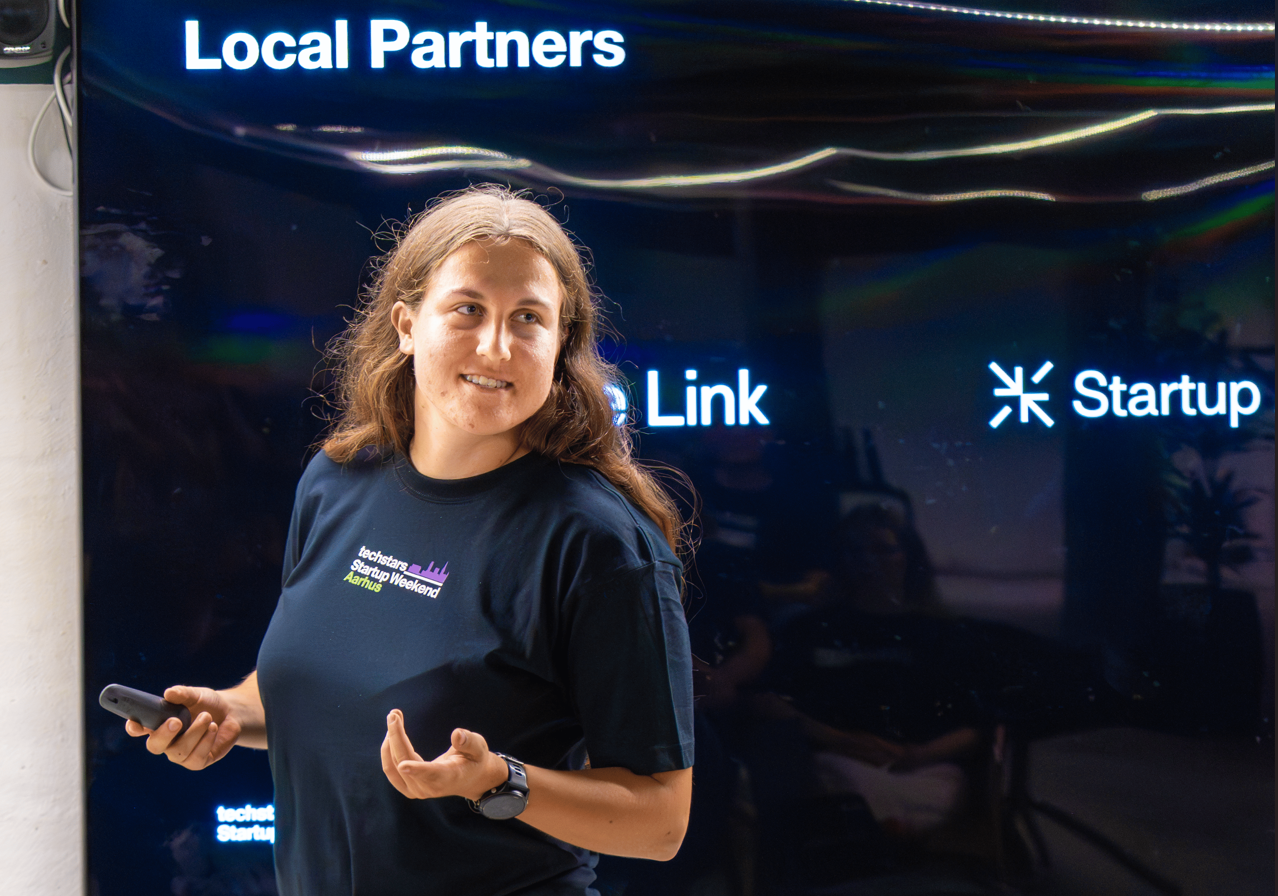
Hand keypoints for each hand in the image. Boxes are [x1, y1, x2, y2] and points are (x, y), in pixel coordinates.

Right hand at [125, 685, 243, 769]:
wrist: (231, 713)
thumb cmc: (206, 703)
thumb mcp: (195, 695)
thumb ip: (182, 693)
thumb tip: (169, 693)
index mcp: (158, 723)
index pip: (138, 728)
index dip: (133, 727)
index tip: (135, 722)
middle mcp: (166, 741)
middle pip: (154, 745)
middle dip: (164, 734)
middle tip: (177, 721)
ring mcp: (180, 754)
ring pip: (179, 751)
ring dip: (195, 732)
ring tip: (207, 716)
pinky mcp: (197, 762)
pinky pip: (196, 758)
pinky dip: (206, 740)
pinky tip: (213, 728)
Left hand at [380, 710, 506, 800]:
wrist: (469, 779)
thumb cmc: (474, 759)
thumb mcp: (478, 748)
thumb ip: (469, 742)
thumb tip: (456, 734)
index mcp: (448, 777)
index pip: (431, 774)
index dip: (417, 770)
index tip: (404, 766)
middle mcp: (429, 787)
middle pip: (404, 762)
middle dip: (396, 737)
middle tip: (394, 713)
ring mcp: (417, 790)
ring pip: (393, 766)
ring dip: (390, 741)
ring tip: (394, 717)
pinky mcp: (408, 788)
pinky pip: (391, 770)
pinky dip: (389, 751)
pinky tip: (391, 734)